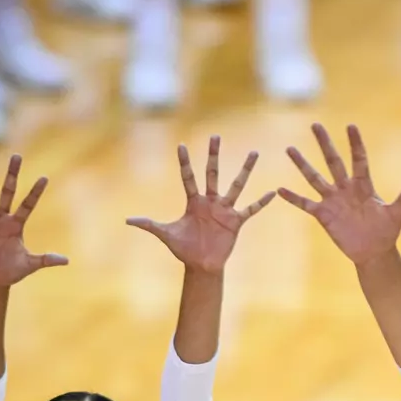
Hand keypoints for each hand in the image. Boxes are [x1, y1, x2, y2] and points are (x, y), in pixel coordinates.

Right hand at [0, 155, 67, 288]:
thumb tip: (66, 260)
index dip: (35, 192)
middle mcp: (1, 218)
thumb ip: (45, 260)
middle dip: (12, 175)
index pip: (28, 205)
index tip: (44, 177)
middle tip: (17, 156)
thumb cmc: (12, 271)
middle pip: (7, 191)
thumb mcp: (29, 265)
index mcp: (17, 225)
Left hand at [126, 137, 273, 274]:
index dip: (184, 162)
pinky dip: (261, 202)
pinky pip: (250, 209)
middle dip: (213, 155)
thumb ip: (149, 225)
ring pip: (236, 185)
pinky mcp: (236, 222)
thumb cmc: (184, 249)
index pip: (188, 177)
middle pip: (213, 173)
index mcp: (193, 202)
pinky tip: (272, 192)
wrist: (201, 265)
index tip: (181, 145)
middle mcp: (210, 201)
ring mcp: (224, 210)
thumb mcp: (166, 235)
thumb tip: (128, 220)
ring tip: (253, 153)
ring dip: (244, 170)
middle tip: (215, 136)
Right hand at [278, 124, 400, 265]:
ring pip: (314, 177)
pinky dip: (293, 198)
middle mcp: (345, 188)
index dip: (355, 143)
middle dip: (324, 143)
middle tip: (315, 124)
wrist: (374, 252)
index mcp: (363, 186)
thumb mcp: (397, 214)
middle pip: (333, 161)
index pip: (358, 159)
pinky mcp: (323, 215)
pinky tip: (280, 189)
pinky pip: (305, 204)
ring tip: (290, 148)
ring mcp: (333, 200)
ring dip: (302, 164)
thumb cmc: (387, 232)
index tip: (350, 125)